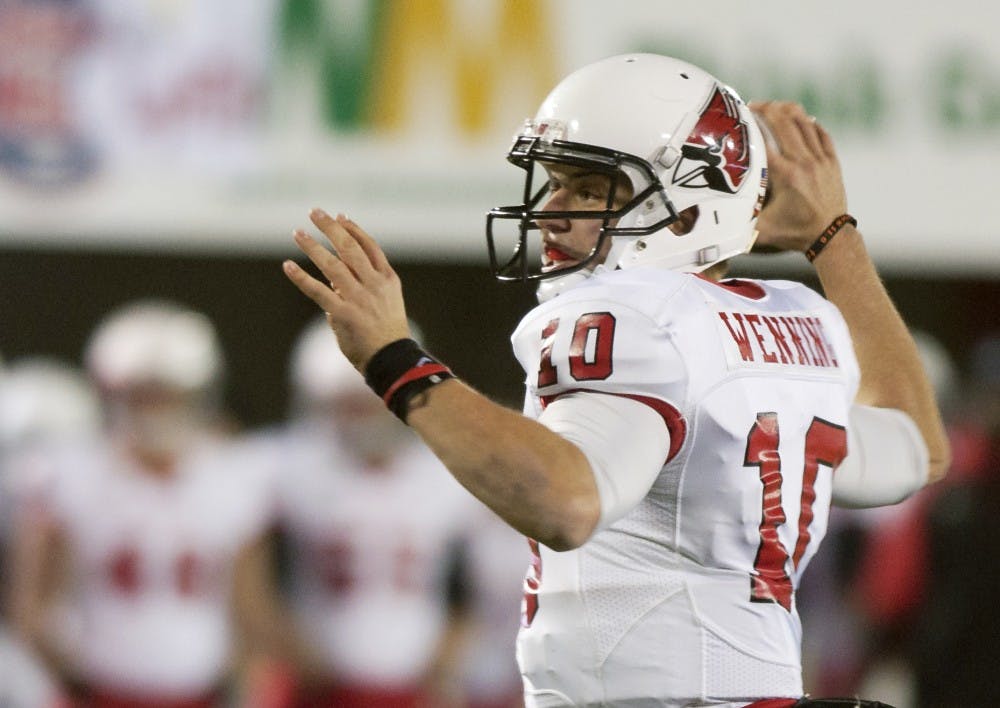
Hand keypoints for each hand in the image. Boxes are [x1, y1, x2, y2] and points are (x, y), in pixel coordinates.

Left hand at [283, 209, 411, 370]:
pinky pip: (318, 291)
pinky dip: (301, 278)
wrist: (392, 360)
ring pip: (333, 265)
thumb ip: (362, 288)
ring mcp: (359, 298)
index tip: (339, 216)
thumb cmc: (386, 335)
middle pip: (350, 248)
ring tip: (298, 233)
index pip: (370, 246)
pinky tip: (287, 266)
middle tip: (314, 212)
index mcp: (387, 279)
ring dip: (313, 246)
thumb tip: (332, 282)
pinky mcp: (344, 314)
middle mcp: (374, 284)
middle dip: (331, 228)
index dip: (354, 229)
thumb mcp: (385, 304)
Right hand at [749, 101, 848, 253]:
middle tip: (753, 105)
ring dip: (787, 110)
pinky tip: (798, 118)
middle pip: (784, 122)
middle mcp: (803, 162)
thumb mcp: (762, 229)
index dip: (750, 126)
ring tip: (772, 106)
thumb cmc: (794, 233)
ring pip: (804, 122)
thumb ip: (739, 221)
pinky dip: (808, 122)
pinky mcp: (831, 161)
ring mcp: (820, 159)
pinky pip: (820, 132)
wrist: (829, 236)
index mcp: (784, 176)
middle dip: (767, 109)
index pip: (763, 141)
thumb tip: (712, 221)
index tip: (738, 118)